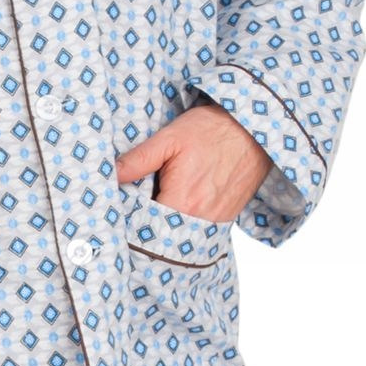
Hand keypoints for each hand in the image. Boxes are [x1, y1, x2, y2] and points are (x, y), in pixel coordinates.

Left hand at [114, 100, 273, 221]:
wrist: (253, 131)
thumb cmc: (212, 130)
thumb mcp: (170, 139)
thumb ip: (138, 160)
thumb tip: (111, 174)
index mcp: (181, 202)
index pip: (144, 225)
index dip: (128, 220)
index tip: (119, 210)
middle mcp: (198, 219)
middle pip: (161, 235)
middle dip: (145, 224)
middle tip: (132, 208)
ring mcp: (214, 223)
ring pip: (178, 234)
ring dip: (164, 224)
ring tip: (153, 205)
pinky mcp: (224, 220)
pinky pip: (195, 229)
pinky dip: (182, 222)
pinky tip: (175, 205)